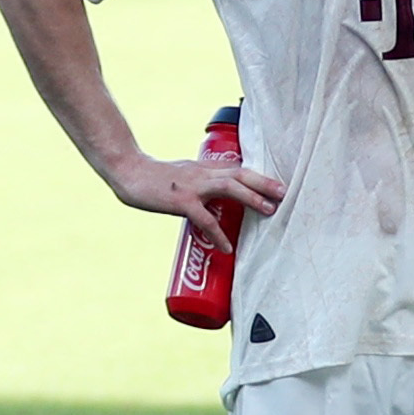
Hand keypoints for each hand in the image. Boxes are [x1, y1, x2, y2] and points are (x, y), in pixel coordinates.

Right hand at [108, 148, 284, 230]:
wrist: (129, 172)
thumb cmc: (156, 177)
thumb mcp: (184, 175)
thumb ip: (201, 184)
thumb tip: (217, 202)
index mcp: (205, 168)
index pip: (238, 168)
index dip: (259, 176)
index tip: (278, 185)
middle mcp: (203, 173)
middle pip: (241, 173)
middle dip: (264, 183)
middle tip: (284, 193)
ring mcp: (193, 186)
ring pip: (229, 187)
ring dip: (251, 198)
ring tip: (269, 210)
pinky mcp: (181, 201)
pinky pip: (204, 219)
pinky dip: (218, 233)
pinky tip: (227, 246)